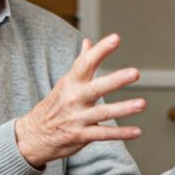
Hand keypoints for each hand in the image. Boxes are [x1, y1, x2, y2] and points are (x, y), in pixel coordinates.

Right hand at [15, 35, 145, 167]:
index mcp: (71, 82)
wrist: (32, 136)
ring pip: (103, 112)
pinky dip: (120, 134)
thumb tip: (88, 41)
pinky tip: (137, 131)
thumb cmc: (55, 105)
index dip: (101, 50)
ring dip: (123, 108)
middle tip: (135, 73)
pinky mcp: (80, 135)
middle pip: (97, 87)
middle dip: (116, 80)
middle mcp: (74, 98)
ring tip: (142, 104)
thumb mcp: (65, 83)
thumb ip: (81, 62)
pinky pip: (103, 134)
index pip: (86, 63)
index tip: (116, 38)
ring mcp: (77, 118)